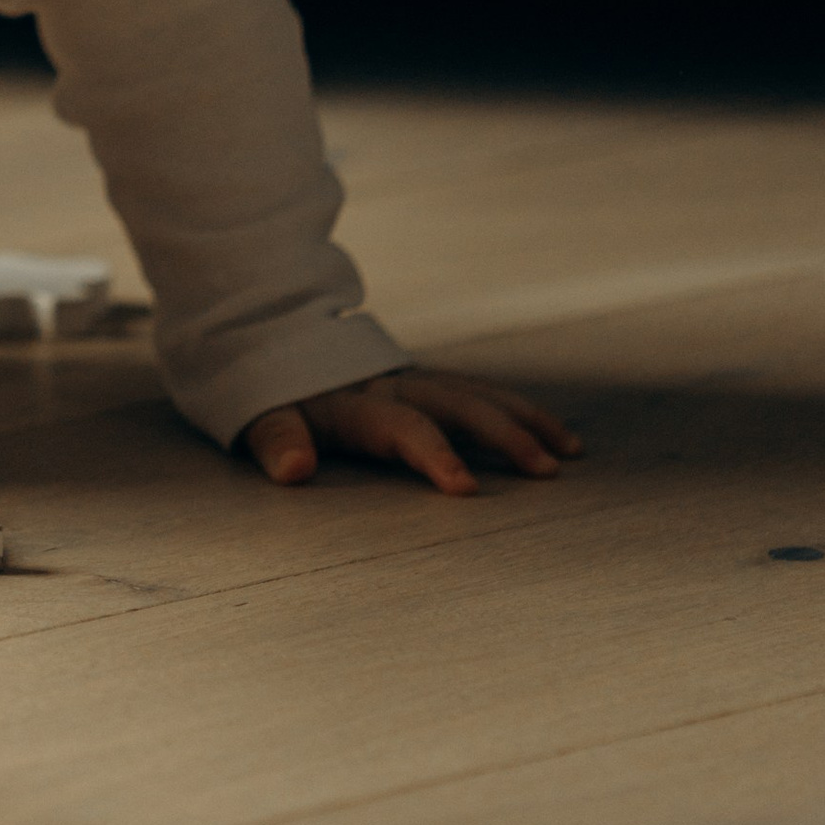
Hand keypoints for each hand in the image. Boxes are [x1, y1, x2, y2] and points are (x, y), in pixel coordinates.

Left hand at [241, 369, 581, 497]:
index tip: (467, 490)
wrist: (274, 335)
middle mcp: (396, 385)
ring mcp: (416, 381)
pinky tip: (553, 436)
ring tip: (566, 454)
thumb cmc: (271, 390)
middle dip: (503, 435)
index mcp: (357, 400)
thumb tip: (294, 470)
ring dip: (524, 421)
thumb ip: (276, 439)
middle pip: (458, 405)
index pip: (403, 427)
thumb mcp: (258, 413)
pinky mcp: (427, 384)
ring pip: (479, 395)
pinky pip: (480, 394)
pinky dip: (518, 412)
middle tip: (546, 470)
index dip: (434, 455)